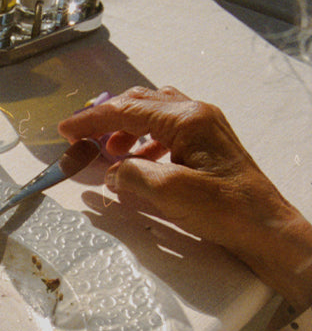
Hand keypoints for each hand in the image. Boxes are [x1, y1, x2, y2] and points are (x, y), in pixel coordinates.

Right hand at [58, 86, 311, 309]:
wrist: (264, 228)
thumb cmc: (223, 209)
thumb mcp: (169, 192)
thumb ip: (132, 175)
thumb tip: (113, 171)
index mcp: (187, 119)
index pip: (127, 110)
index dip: (92, 120)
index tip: (66, 131)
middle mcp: (196, 114)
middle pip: (141, 102)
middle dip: (107, 117)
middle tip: (81, 136)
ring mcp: (205, 127)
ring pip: (154, 114)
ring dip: (126, 128)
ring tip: (109, 152)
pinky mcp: (208, 145)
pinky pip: (167, 131)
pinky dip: (145, 141)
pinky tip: (138, 162)